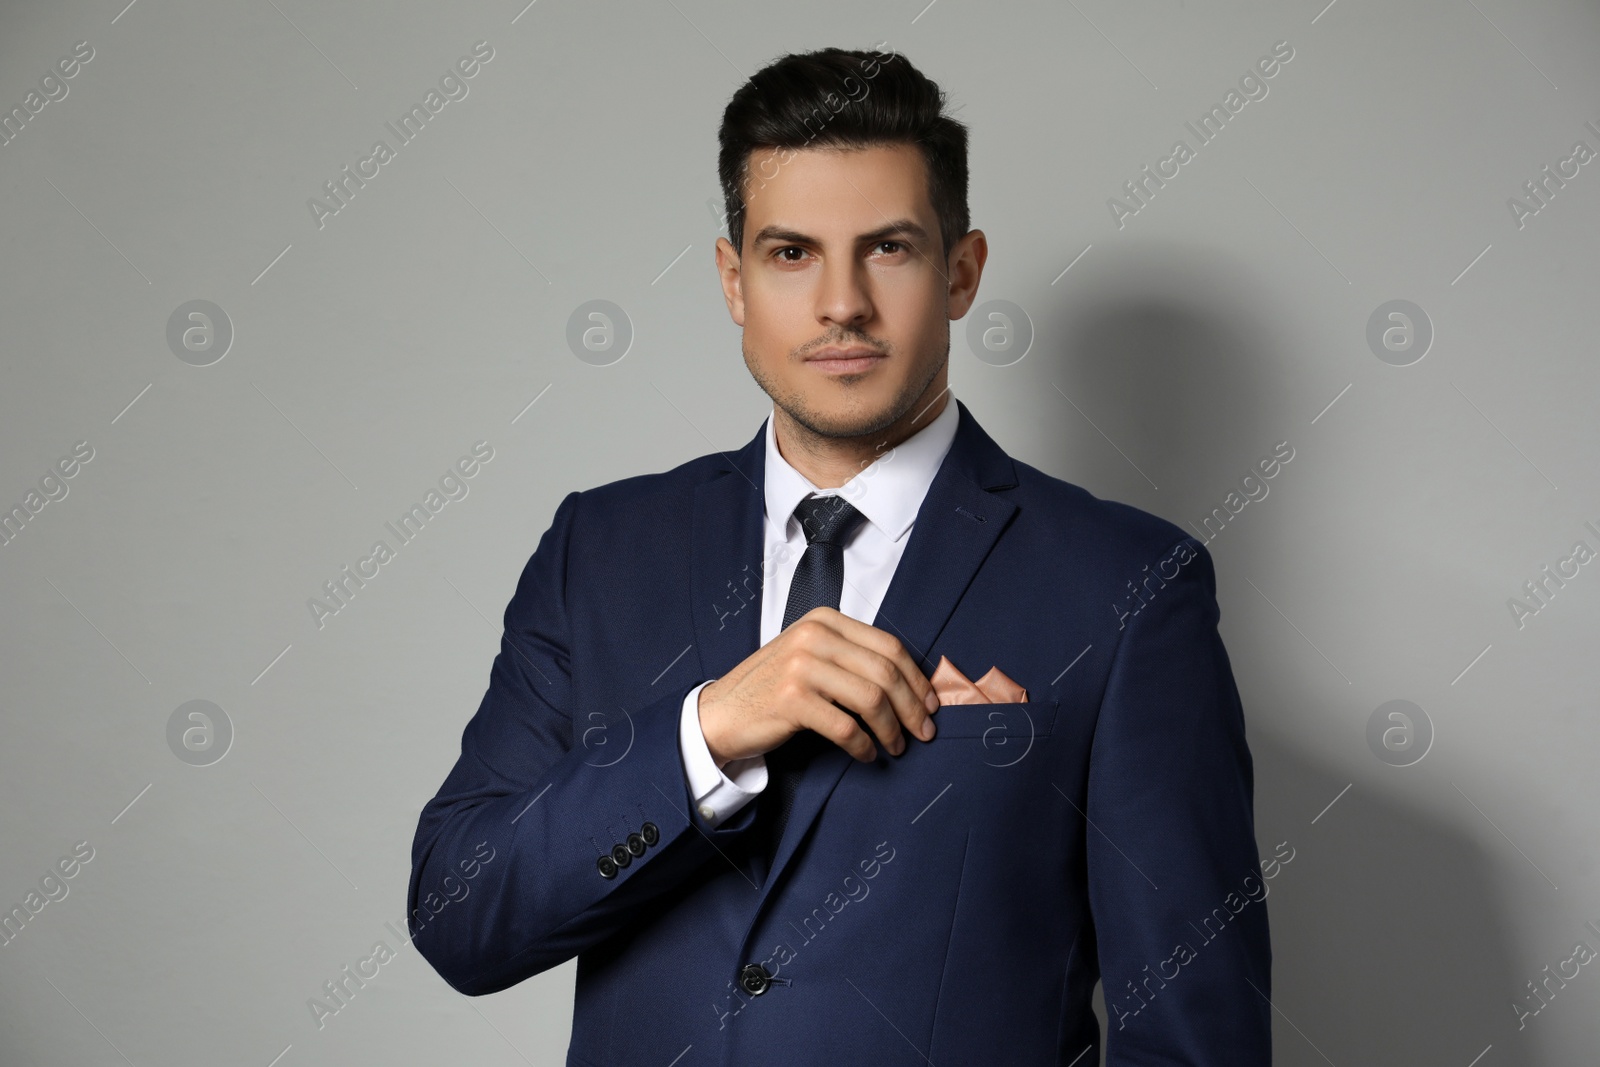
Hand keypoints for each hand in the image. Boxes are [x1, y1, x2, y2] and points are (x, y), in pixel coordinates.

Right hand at [697, 607, 939, 766]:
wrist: (721, 711)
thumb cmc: (772, 687)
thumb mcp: (811, 655)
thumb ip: (851, 656)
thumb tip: (910, 683)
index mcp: (825, 620)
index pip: (888, 646)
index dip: (917, 678)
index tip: (931, 704)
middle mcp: (814, 636)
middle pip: (885, 672)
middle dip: (913, 707)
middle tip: (924, 732)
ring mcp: (801, 666)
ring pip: (871, 699)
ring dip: (893, 729)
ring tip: (897, 747)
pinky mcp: (792, 699)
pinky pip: (846, 727)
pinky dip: (863, 746)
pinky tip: (867, 754)